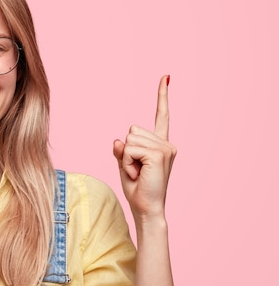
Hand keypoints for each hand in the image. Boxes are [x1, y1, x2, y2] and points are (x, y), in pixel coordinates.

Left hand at [113, 75, 176, 219]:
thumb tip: (119, 139)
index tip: (166, 76)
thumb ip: (121, 149)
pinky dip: (127, 162)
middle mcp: (166, 143)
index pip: (162, 114)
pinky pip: (129, 149)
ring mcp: (165, 147)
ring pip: (129, 139)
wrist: (146, 208)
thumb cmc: (137, 188)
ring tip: (138, 173)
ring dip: (126, 158)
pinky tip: (139, 174)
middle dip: (126, 151)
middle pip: (132, 130)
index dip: (162, 95)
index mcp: (160, 143)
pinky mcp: (159, 154)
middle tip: (137, 170)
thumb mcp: (124, 164)